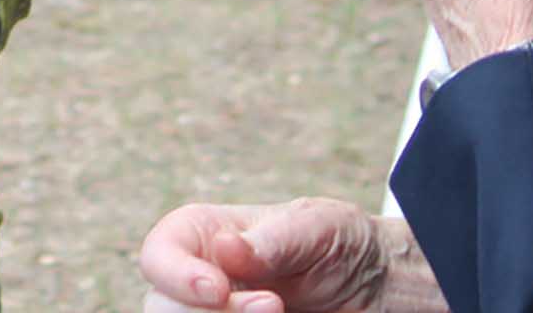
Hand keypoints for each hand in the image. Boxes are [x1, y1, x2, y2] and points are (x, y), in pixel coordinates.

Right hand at [139, 200, 439, 312]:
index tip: (217, 290)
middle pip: (161, 308)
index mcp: (203, 237)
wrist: (373, 288)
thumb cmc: (338, 243)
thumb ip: (271, 241)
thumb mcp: (314, 228)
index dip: (176, 276)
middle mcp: (198, 281)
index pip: (159, 255)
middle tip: (274, 306)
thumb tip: (225, 249)